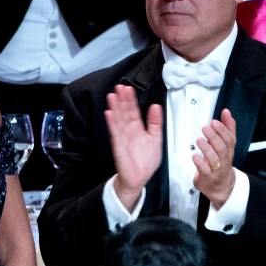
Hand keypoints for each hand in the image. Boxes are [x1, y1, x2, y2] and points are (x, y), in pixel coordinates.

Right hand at [104, 85, 162, 209]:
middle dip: (122, 100)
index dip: (131, 100)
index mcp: (138, 129)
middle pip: (125, 113)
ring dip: (115, 108)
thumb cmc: (146, 161)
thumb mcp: (156, 138)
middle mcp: (129, 131)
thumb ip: (155, 122)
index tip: (128, 89)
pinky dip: (112, 123)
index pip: (134, 111)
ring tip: (112, 96)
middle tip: (119, 88)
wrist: (140, 177)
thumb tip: (156, 106)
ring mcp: (123, 138)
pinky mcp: (119, 146)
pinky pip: (115, 132)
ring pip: (118, 119)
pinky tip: (110, 113)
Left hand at [193, 109, 236, 208]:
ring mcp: (216, 169)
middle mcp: (224, 160)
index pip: (229, 140)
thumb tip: (226, 112)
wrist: (222, 187)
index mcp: (228, 151)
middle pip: (222, 148)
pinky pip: (204, 170)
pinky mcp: (208, 177)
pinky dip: (200, 163)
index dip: (223, 130)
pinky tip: (195, 156)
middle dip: (214, 137)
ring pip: (214, 159)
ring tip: (199, 140)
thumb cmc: (222, 163)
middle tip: (205, 128)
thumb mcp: (226, 145)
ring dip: (207, 148)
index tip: (215, 122)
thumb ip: (227, 128)